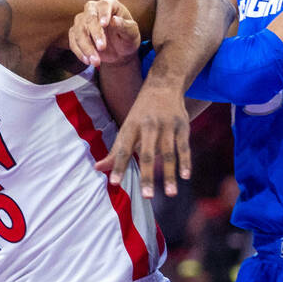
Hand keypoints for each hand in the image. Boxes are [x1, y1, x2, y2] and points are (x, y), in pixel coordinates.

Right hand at [69, 0, 141, 67]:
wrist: (119, 51)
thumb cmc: (127, 38)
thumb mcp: (132, 33)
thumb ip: (125, 26)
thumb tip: (115, 20)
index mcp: (109, 4)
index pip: (104, 4)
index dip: (104, 14)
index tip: (105, 24)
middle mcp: (93, 9)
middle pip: (89, 17)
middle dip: (95, 33)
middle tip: (102, 48)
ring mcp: (82, 20)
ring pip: (78, 31)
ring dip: (86, 47)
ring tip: (96, 61)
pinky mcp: (75, 33)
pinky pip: (73, 41)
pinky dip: (79, 52)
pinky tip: (88, 61)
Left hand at [96, 81, 190, 198]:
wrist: (163, 85)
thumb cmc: (141, 113)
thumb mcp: (126, 127)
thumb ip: (115, 151)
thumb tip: (97, 169)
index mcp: (131, 126)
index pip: (123, 149)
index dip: (118, 166)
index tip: (114, 183)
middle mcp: (149, 126)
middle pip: (147, 154)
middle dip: (147, 175)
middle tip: (146, 196)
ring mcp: (167, 126)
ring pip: (168, 153)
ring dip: (169, 174)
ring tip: (170, 194)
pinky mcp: (182, 126)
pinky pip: (184, 147)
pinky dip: (185, 162)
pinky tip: (185, 177)